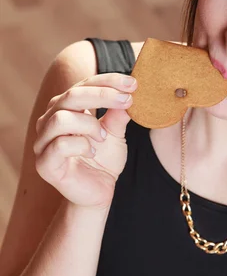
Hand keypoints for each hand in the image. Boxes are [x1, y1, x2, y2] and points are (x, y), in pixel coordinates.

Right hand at [33, 73, 137, 209]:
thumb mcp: (115, 135)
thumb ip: (117, 115)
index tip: (133, 83)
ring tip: (104, 138)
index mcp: (65, 109)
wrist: (98, 194)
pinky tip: (93, 152)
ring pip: (61, 119)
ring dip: (89, 125)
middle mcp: (50, 121)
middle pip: (70, 96)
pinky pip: (60, 145)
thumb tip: (126, 91)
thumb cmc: (103, 162)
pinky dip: (81, 145)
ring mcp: (43, 142)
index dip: (107, 81)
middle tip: (127, 101)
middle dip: (102, 95)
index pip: (83, 85)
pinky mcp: (45, 164)